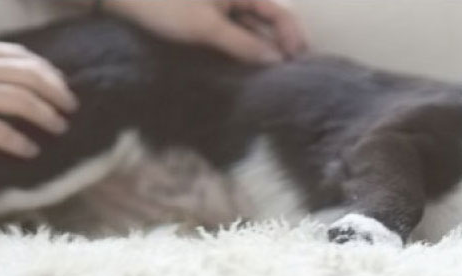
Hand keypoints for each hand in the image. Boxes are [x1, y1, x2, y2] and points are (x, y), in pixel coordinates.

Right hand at [0, 38, 76, 157]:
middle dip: (57, 92)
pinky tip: (30, 150)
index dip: (47, 73)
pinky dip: (21, 142)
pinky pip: (1, 132)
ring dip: (46, 116)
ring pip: (23, 101)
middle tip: (70, 108)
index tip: (58, 87)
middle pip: (31, 76)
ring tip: (58, 128)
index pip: (22, 57)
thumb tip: (1, 74)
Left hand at [104, 0, 307, 63]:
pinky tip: (236, 72)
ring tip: (261, 82)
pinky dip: (233, 51)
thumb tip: (275, 61)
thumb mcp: (206, 26)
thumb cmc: (164, 5)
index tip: (297, 66)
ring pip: (244, 31)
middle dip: (275, 49)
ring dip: (253, 53)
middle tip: (283, 80)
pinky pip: (224, 35)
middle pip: (264, 23)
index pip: (279, 14)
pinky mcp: (197, 19)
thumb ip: (242, 43)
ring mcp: (214, 8)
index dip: (292, 39)